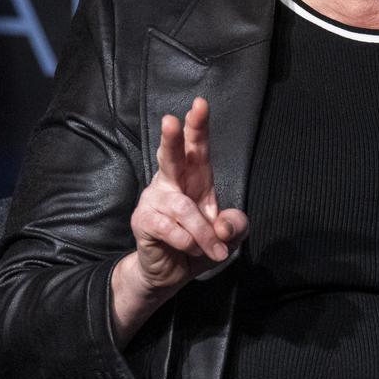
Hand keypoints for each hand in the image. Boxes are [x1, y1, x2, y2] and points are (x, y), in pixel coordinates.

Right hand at [112, 97, 248, 345]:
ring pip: (182, 207)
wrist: (170, 274)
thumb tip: (223, 226)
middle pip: (171, 157)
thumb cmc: (199, 244)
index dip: (198, 126)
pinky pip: (168, 228)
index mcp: (195, 178)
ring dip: (202, 231)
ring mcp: (154, 201)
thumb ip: (235, 225)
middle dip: (172, 139)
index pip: (197, 148)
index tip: (200, 104)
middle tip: (171, 120)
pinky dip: (187, 240)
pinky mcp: (143, 221)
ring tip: (212, 249)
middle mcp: (171, 183)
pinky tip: (190, 248)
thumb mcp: (229, 236)